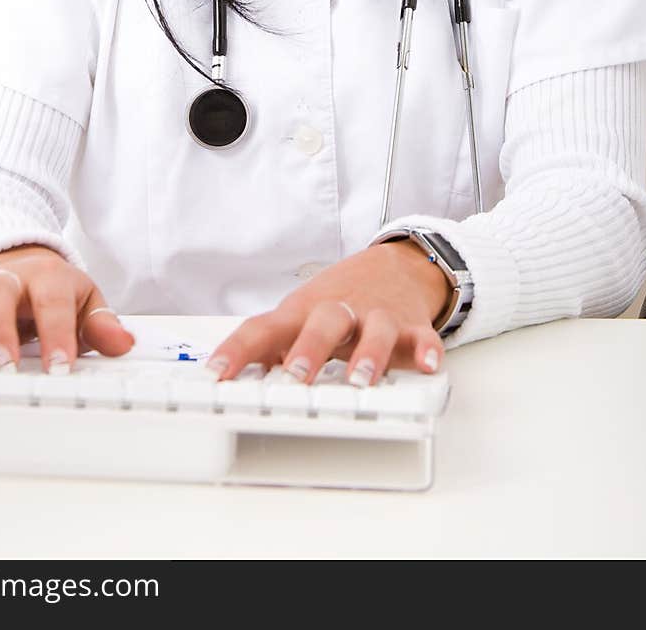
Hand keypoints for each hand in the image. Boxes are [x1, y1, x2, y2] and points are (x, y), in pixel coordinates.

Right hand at [0, 243, 134, 374]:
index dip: (56, 333)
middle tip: (4, 368)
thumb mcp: (85, 302)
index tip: (59, 367)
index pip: (52, 300)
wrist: (24, 264)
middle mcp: (7, 282)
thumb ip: (101, 325)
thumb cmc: (57, 293)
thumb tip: (122, 344)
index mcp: (47, 278)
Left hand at [204, 240, 451, 386]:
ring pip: (373, 330)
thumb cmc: (338, 299)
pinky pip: (422, 337)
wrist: (394, 265)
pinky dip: (427, 350)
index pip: (263, 328)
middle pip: (321, 323)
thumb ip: (272, 346)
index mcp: (302, 312)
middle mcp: (339, 311)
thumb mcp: (300, 316)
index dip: (238, 350)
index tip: (216, 373)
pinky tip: (428, 364)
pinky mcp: (410, 325)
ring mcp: (376, 316)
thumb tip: (230, 379)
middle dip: (308, 350)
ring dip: (367, 353)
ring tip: (360, 379)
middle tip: (295, 376)